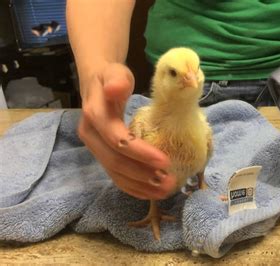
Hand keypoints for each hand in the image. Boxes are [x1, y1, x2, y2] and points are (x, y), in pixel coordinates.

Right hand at [77, 63, 175, 199]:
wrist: (96, 82)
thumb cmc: (111, 77)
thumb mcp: (115, 72)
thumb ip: (116, 80)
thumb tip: (115, 89)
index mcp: (95, 116)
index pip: (117, 139)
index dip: (140, 152)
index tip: (165, 160)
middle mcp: (91, 136)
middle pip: (115, 162)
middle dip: (143, 174)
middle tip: (169, 181)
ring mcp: (95, 149)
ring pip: (115, 174)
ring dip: (141, 185)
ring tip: (166, 190)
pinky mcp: (101, 156)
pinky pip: (116, 176)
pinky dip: (134, 187)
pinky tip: (152, 193)